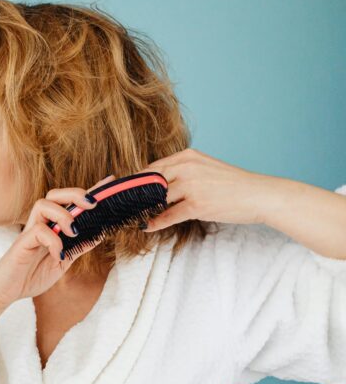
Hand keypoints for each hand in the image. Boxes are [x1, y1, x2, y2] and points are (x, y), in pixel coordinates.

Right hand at [0, 175, 114, 307]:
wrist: (5, 292)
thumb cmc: (30, 275)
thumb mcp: (62, 262)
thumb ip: (78, 247)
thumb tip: (99, 234)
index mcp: (50, 227)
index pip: (69, 203)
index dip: (89, 191)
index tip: (109, 181)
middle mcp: (40, 225)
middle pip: (53, 195)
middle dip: (75, 194)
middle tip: (92, 204)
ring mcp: (29, 232)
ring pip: (43, 205)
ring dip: (63, 214)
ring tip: (74, 231)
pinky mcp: (21, 243)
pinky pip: (38, 231)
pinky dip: (53, 241)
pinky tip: (58, 255)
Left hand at [139, 149, 268, 231]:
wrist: (260, 195)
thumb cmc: (233, 185)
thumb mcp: (206, 168)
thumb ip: (183, 172)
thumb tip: (159, 184)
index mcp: (187, 156)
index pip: (152, 167)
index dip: (138, 181)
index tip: (127, 192)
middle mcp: (186, 167)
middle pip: (149, 181)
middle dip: (135, 195)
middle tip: (123, 206)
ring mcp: (191, 185)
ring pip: (156, 198)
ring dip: (143, 209)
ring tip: (133, 216)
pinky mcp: (196, 204)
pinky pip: (168, 215)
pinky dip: (155, 222)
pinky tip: (147, 227)